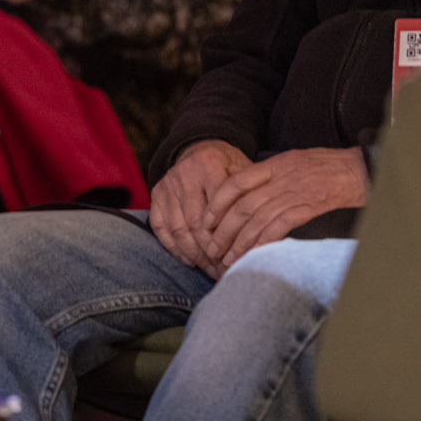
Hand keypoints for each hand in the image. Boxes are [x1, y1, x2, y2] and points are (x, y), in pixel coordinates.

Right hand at [150, 139, 252, 270]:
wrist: (197, 150)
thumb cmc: (228, 166)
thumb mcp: (243, 169)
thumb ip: (251, 192)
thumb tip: (264, 228)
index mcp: (209, 164)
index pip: (219, 208)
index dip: (229, 236)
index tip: (241, 257)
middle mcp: (184, 174)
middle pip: (197, 223)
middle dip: (212, 252)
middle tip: (226, 271)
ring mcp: (167, 186)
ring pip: (179, 230)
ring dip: (196, 255)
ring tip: (212, 271)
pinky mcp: (156, 197)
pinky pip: (162, 229)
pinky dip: (175, 249)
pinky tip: (191, 261)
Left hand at [200, 148, 367, 276]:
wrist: (360, 170)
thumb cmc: (327, 167)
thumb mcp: (294, 160)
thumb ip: (270, 175)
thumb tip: (244, 194)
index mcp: (275, 164)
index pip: (235, 183)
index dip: (217, 203)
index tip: (205, 221)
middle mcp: (281, 178)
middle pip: (243, 206)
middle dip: (223, 230)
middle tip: (212, 249)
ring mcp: (295, 193)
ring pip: (258, 220)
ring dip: (240, 243)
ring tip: (228, 259)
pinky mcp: (309, 209)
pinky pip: (280, 228)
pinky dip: (264, 243)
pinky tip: (254, 256)